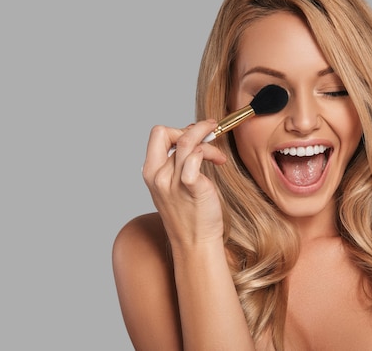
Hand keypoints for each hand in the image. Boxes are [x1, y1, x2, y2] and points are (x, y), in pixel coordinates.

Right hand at [141, 120, 227, 246]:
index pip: (158, 134)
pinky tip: (219, 162)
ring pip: (187, 142)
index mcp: (151, 172)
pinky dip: (208, 152)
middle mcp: (158, 176)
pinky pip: (195, 157)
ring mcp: (173, 182)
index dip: (178, 129)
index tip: (196, 137)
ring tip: (219, 154)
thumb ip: (178, 162)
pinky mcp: (192, 187)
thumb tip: (194, 136)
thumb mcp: (175, 185)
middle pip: (168, 132)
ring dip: (207, 138)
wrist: (196, 242)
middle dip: (191, 129)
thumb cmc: (189, 213)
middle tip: (209, 136)